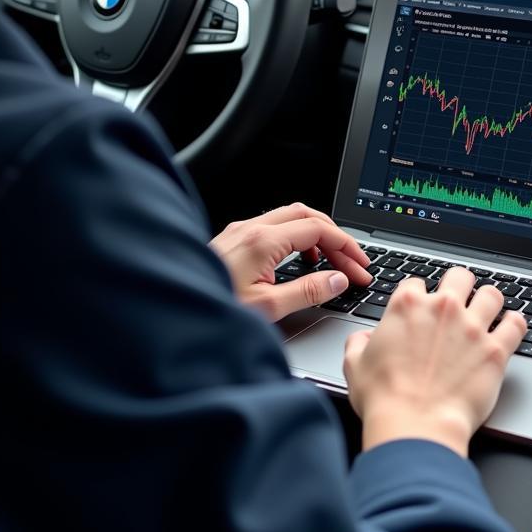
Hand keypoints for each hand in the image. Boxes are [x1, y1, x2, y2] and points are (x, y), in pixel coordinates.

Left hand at [210, 203, 370, 321]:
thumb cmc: (211, 312)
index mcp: (262, 241)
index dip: (346, 247)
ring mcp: (239, 232)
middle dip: (336, 237)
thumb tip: (338, 280)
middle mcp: (250, 229)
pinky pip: (274, 227)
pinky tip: (299, 260)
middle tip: (353, 262)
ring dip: (316, 235)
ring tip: (331, 261)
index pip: (318, 230)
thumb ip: (307, 291)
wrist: (170, 316)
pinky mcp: (232, 241)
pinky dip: (296, 238)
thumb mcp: (267, 309)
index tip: (361, 266)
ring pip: (290, 217)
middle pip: (307, 215)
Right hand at [343, 267, 526, 457]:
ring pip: (492, 294)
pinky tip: (510, 328)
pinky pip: (516, 325)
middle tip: (459, 301)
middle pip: (460, 276)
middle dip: (459, 286)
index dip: (419, 295)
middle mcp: (443, 309)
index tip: (422, 308)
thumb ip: (358, 344)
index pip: (417, 282)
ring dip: (489, 302)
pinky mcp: (495, 350)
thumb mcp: (354, 366)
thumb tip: (363, 340)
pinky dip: (515, 324)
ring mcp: (472, 328)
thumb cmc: (385, 399)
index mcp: (408, 306)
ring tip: (488, 312)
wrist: (415, 426)